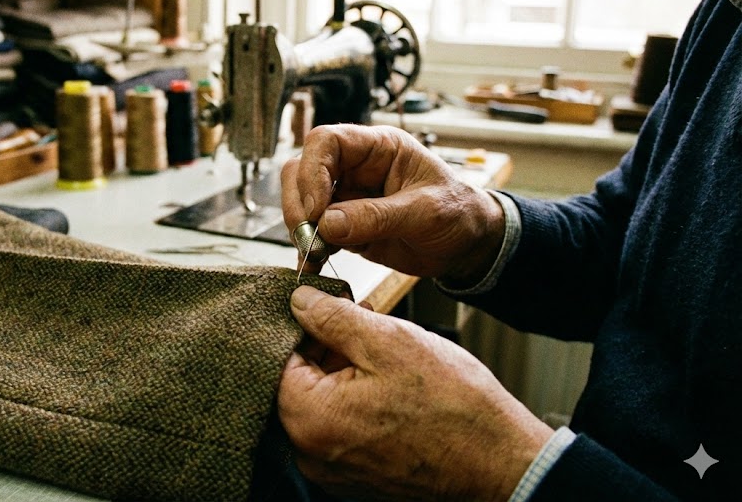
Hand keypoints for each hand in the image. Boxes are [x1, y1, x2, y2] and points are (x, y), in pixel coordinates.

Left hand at [279, 286, 551, 500]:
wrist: (501, 463)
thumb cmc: (453, 407)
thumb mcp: (388, 341)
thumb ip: (332, 318)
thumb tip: (300, 301)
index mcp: (309, 418)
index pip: (276, 358)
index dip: (302, 326)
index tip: (328, 310)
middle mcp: (310, 452)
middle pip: (294, 384)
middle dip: (323, 350)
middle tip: (362, 329)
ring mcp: (332, 469)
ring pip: (318, 405)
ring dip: (340, 375)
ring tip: (382, 358)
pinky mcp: (355, 476)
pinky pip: (338, 430)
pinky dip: (354, 404)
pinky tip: (388, 390)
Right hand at [281, 124, 504, 286]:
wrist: (466, 245)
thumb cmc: (457, 213)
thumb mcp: (426, 212)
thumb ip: (377, 216)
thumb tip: (328, 223)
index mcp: (378, 148)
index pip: (327, 141)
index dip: (312, 171)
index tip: (316, 209)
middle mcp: (355, 167)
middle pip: (302, 169)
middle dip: (299, 203)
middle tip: (310, 236)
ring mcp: (346, 196)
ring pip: (300, 200)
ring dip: (299, 227)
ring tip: (315, 253)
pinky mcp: (342, 225)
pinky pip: (312, 231)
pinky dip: (307, 248)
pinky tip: (314, 264)